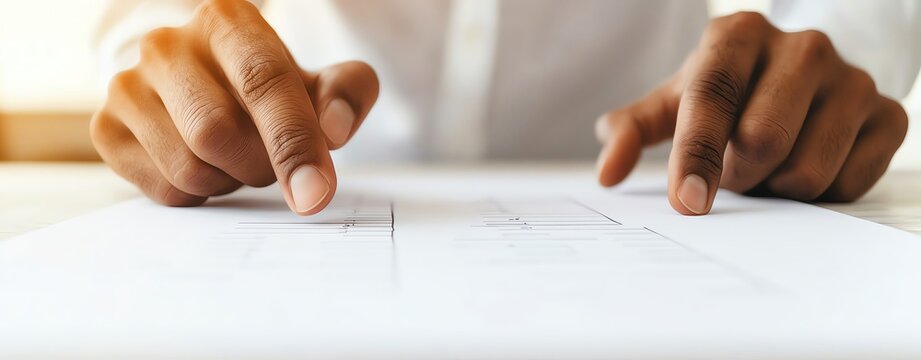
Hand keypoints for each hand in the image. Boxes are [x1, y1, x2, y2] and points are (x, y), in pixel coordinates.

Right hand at [91, 0, 378, 214]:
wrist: (210, 85)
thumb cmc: (274, 86)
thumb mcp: (323, 82)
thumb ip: (347, 95)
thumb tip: (334, 130)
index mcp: (227, 22)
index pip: (262, 82)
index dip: (293, 142)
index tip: (315, 194)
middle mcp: (167, 45)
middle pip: (217, 132)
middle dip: (260, 165)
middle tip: (273, 161)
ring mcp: (128, 86)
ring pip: (189, 167)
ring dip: (231, 181)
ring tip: (239, 158)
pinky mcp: (107, 129)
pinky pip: (164, 189)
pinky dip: (200, 194)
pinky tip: (208, 166)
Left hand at [595, 12, 907, 214]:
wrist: (797, 77)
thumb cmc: (724, 93)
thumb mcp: (672, 103)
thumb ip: (633, 131)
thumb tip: (608, 172)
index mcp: (738, 35)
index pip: (712, 97)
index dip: (695, 154)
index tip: (687, 202)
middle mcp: (803, 47)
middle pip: (762, 140)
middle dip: (736, 173)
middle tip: (732, 168)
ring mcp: (853, 79)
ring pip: (806, 171)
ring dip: (774, 187)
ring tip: (768, 164)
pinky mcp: (889, 116)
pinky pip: (846, 185)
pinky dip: (816, 195)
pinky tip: (805, 163)